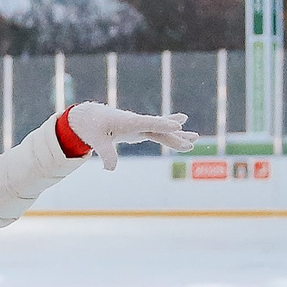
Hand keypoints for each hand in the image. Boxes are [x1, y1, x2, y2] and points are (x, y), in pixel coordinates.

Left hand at [66, 103, 193, 170]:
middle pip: (159, 129)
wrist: (90, 117)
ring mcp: (140, 125)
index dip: (163, 124)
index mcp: (128, 121)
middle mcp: (137, 121)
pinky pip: (157, 132)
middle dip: (174, 136)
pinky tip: (182, 130)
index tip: (178, 125)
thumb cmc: (93, 127)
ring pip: (161, 130)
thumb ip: (106, 154)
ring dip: (177, 135)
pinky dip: (169, 132)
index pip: (148, 123)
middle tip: (191, 143)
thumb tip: (110, 169)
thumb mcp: (96, 141)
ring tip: (195, 137)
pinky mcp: (139, 130)